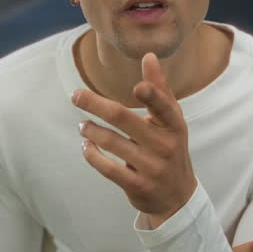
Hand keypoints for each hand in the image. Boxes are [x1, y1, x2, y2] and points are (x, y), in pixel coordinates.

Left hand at [72, 52, 196, 227]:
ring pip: (111, 142)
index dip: (153, 97)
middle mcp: (165, 145)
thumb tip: (149, 56)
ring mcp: (152, 167)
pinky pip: (108, 168)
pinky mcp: (138, 186)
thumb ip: (159, 89)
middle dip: (95, 104)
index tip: (138, 87)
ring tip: (83, 125)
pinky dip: (92, 154)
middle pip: (124, 119)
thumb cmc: (170, 147)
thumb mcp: (171, 120)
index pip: (164, 107)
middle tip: (75, 95)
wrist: (177, 196)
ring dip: (90, 130)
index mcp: (174, 125)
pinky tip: (86, 146)